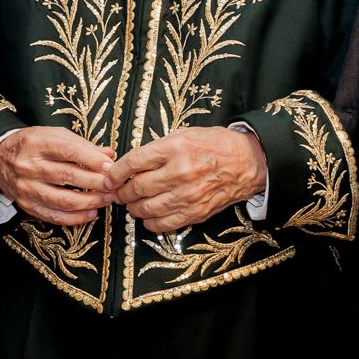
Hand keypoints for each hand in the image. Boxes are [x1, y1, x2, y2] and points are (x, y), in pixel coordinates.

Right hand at [0, 126, 115, 225]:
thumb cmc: (31, 144)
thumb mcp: (53, 135)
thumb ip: (81, 145)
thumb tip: (108, 156)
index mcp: (36, 143)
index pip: (68, 151)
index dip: (91, 160)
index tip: (110, 166)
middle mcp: (29, 166)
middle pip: (67, 176)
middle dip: (96, 182)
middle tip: (113, 185)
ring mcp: (27, 187)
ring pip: (62, 199)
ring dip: (89, 202)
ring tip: (106, 199)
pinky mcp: (27, 204)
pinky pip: (53, 216)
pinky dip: (75, 218)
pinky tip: (91, 214)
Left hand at [104, 127, 266, 233]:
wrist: (248, 162)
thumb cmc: (214, 145)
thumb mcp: (183, 135)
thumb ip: (156, 150)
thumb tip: (129, 165)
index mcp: (175, 148)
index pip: (134, 162)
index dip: (116, 173)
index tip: (110, 177)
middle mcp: (180, 172)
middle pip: (137, 188)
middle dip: (122, 192)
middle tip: (118, 192)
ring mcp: (188, 195)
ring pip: (146, 208)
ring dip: (133, 208)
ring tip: (132, 203)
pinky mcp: (196, 212)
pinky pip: (164, 224)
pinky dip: (150, 222)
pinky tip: (149, 215)